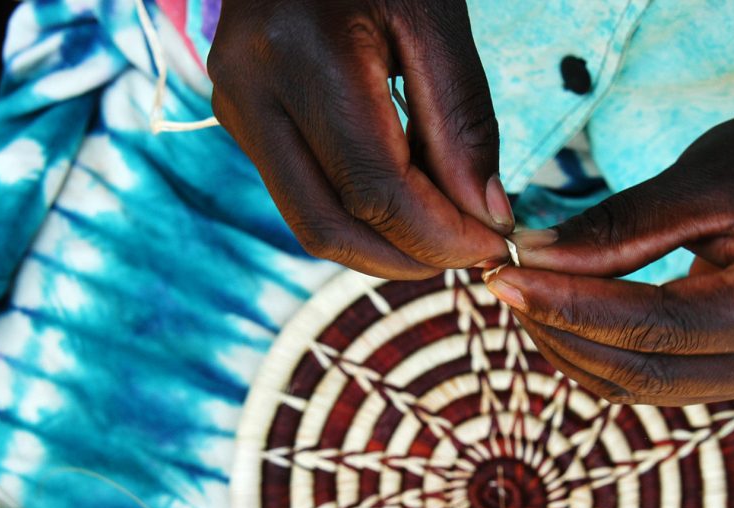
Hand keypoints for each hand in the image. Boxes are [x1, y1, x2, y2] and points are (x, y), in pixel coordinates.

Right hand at [207, 0, 511, 277]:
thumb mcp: (434, 17)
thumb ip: (462, 120)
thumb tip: (487, 217)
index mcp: (302, 55)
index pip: (374, 190)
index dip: (440, 236)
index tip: (495, 245)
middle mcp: (252, 92)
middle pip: (331, 226)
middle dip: (412, 258)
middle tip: (475, 254)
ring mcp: (237, 111)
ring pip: (312, 226)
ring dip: (387, 249)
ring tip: (449, 234)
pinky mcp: (243, 123)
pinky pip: (305, 198)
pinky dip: (364, 220)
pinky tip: (411, 205)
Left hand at [485, 105, 733, 405]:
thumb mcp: (699, 177)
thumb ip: (618, 229)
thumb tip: (530, 261)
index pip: (659, 325)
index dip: (574, 307)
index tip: (506, 277)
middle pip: (649, 372)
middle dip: (566, 334)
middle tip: (504, 287)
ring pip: (646, 389)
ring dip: (577, 350)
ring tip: (525, 298)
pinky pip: (659, 380)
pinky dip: (605, 353)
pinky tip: (562, 317)